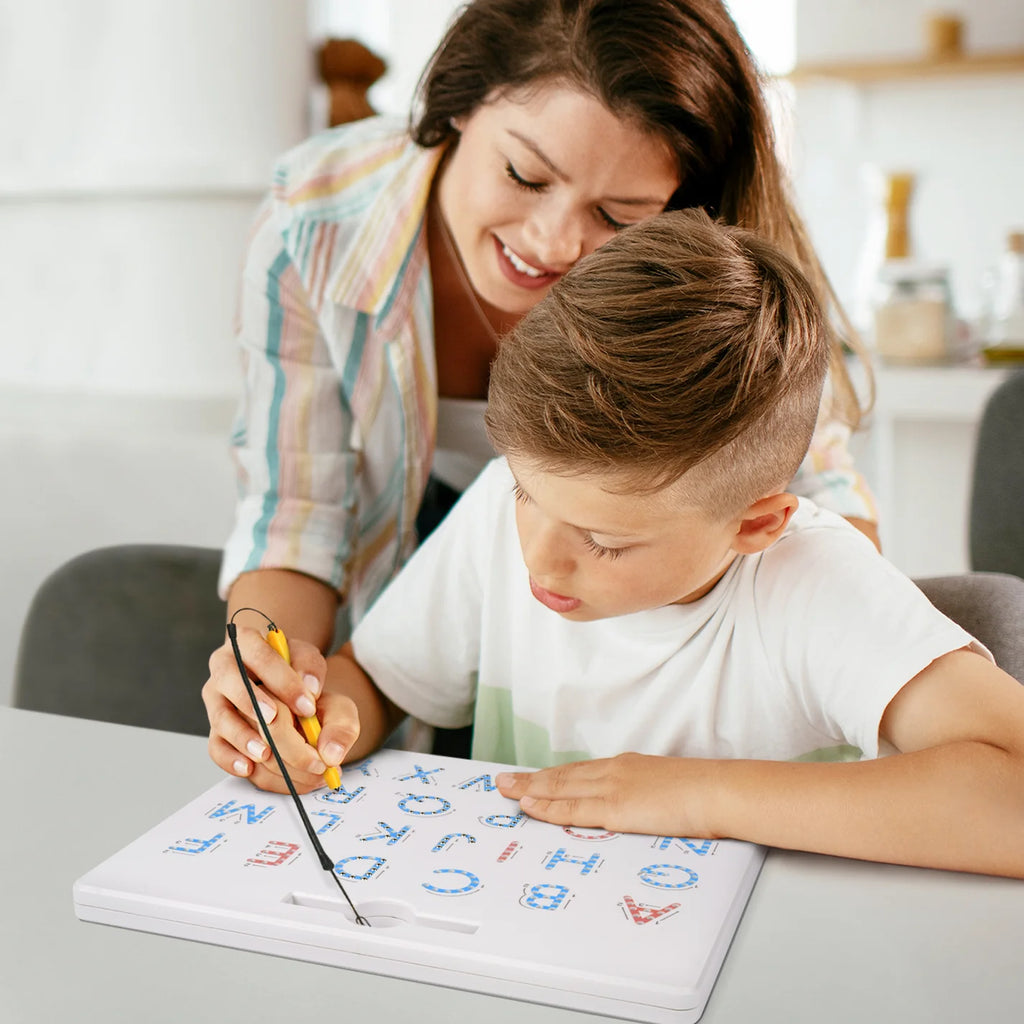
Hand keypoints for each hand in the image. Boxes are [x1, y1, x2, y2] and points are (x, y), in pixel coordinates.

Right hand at [202, 626, 359, 793]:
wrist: (283, 689)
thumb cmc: (295, 672)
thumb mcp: (310, 662)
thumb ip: (312, 669)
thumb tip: (310, 688)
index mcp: (246, 643)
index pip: (259, 654)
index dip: (282, 679)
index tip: (307, 704)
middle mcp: (223, 669)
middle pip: (228, 680)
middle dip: (251, 701)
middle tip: (275, 718)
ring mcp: (216, 701)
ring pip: (220, 717)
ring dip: (242, 735)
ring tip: (266, 752)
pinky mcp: (215, 729)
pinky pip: (215, 746)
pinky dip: (231, 759)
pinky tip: (249, 768)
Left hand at [496, 753, 717, 837]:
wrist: (718, 791)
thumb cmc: (704, 794)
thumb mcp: (670, 790)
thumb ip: (649, 797)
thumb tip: (645, 810)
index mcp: (627, 767)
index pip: (581, 772)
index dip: (553, 776)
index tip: (532, 778)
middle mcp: (615, 771)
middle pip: (563, 775)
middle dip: (531, 779)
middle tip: (503, 780)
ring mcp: (613, 787)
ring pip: (561, 787)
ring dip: (529, 789)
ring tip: (505, 789)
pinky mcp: (616, 806)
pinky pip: (573, 808)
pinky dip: (547, 806)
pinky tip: (529, 806)